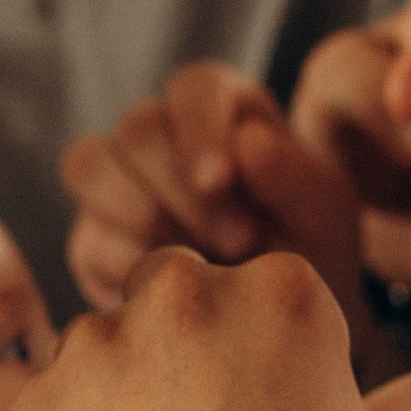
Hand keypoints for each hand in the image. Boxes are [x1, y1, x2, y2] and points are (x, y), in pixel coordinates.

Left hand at [4, 249, 397, 410]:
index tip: (258, 400)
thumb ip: (318, 404)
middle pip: (171, 291)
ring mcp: (100, 347)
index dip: (259, 351)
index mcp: (282, 295)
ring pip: (101, 347)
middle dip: (179, 339)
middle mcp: (184, 297)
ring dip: (118, 391)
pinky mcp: (36, 407)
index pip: (262, 293)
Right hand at [61, 65, 364, 322]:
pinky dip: (126, 263)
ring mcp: (120, 183)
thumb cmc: (311, 252)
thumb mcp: (323, 217)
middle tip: (239, 243)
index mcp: (223, 107)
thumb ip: (292, 177)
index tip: (219, 180)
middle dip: (181, 187)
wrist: (282, 323)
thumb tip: (246, 141)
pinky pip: (87, 237)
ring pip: (89, 165)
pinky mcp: (96, 240)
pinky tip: (173, 293)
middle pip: (137, 127)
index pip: (194, 87)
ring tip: (202, 262)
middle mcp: (162, 134)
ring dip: (142, 213)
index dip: (199, 127)